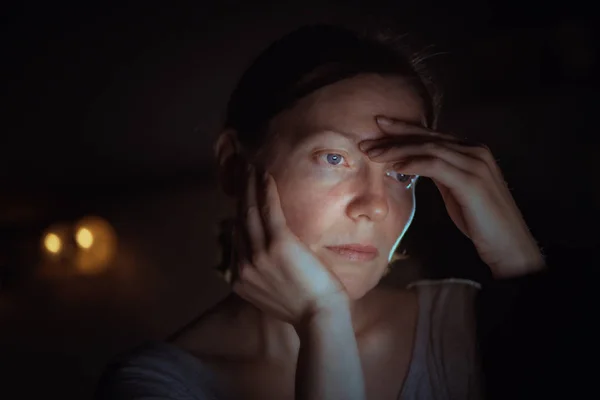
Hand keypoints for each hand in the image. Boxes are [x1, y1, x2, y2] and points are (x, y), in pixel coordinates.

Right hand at [232, 163, 347, 327]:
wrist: (320, 319)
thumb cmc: (305, 308)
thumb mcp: (274, 294)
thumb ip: (264, 275)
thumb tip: (268, 259)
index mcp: (240, 278)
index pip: (237, 237)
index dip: (239, 213)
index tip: (243, 197)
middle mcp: (243, 264)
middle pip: (239, 220)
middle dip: (239, 194)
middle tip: (240, 171)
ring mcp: (259, 254)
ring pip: (249, 211)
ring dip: (248, 185)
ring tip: (249, 167)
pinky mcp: (278, 244)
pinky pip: (268, 209)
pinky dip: (264, 189)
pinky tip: (264, 174)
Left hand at [359, 116, 545, 277]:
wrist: (509, 244)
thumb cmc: (481, 221)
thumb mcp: (456, 191)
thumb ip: (441, 174)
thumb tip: (415, 164)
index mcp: (471, 151)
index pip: (431, 135)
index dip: (404, 130)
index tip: (379, 128)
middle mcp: (475, 151)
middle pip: (427, 137)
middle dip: (394, 136)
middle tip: (366, 139)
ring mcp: (475, 164)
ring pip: (428, 148)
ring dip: (397, 150)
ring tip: (373, 154)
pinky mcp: (471, 180)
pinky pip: (435, 165)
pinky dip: (412, 163)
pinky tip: (394, 166)